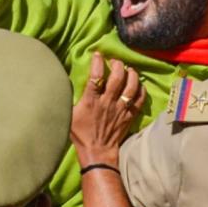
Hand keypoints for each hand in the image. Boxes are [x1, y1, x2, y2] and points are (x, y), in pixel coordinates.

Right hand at [71, 53, 145, 168]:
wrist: (97, 152)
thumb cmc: (80, 133)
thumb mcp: (69, 114)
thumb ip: (71, 98)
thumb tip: (66, 83)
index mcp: (91, 101)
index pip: (95, 76)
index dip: (97, 62)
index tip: (98, 54)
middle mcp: (107, 102)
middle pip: (117, 78)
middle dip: (117, 65)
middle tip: (115, 61)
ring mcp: (120, 109)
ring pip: (131, 87)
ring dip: (132, 75)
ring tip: (129, 69)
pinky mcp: (129, 116)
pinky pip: (139, 100)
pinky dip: (141, 90)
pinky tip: (138, 84)